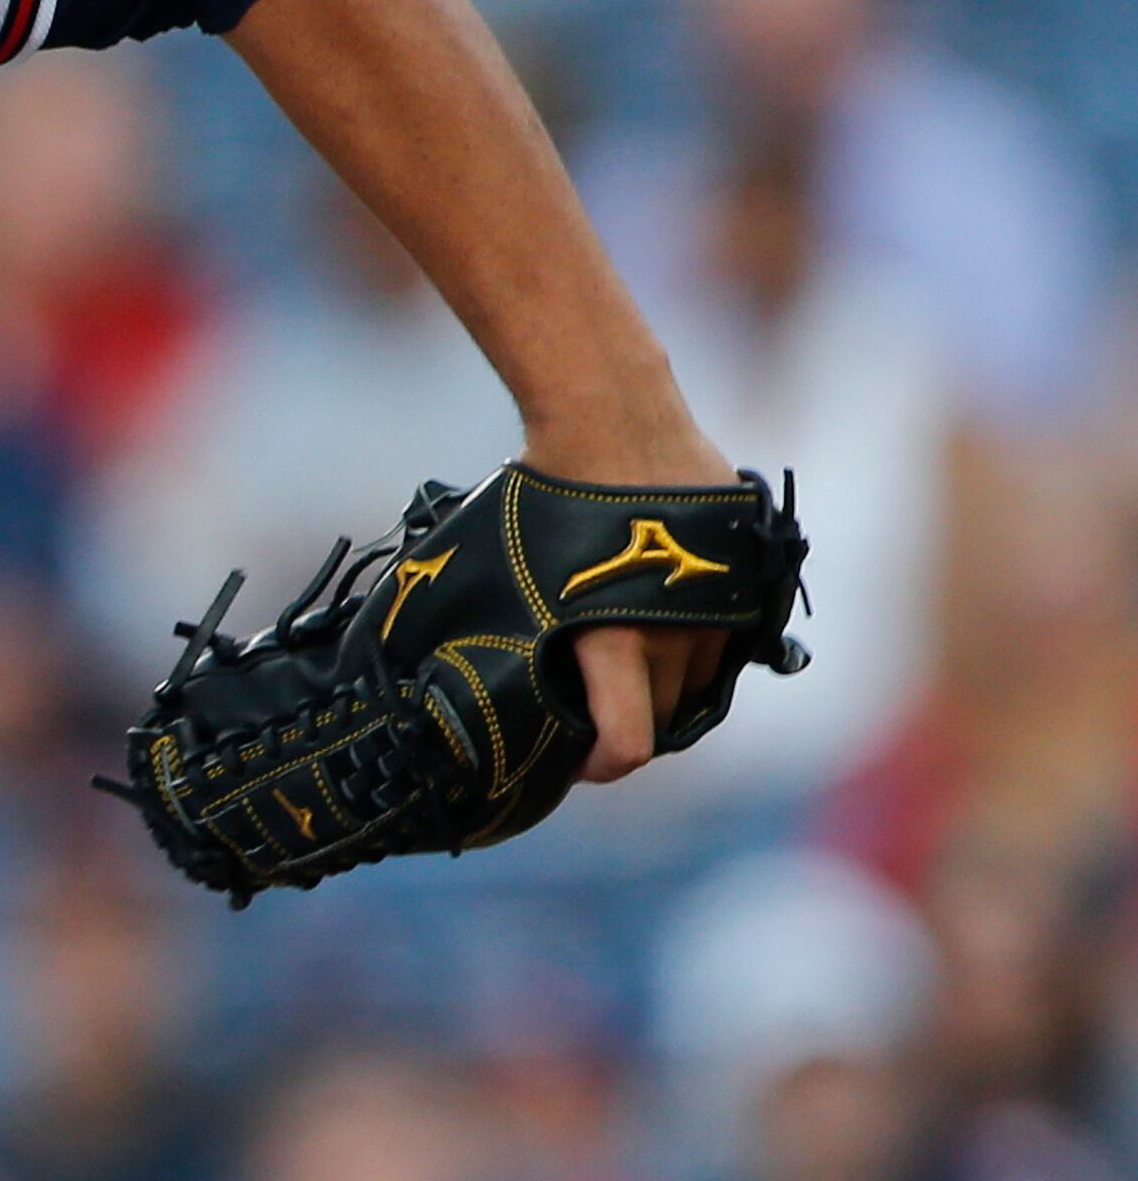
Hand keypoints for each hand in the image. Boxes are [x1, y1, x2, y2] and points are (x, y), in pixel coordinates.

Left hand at [519, 413, 738, 783]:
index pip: (630, 746)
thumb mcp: (496, 563)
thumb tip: (434, 672)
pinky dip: (697, 645)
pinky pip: (727, 639)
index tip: (577, 759)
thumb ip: (493, 626)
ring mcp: (721, 604)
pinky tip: (659, 625)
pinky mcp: (745, 578)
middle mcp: (679, 630)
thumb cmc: (542, 488)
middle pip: (665, 718)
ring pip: (701, 680)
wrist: (612, 413)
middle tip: (587, 707)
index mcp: (617, 637)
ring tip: (621, 663)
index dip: (601, 767)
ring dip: (666, 685)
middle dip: (625, 722)